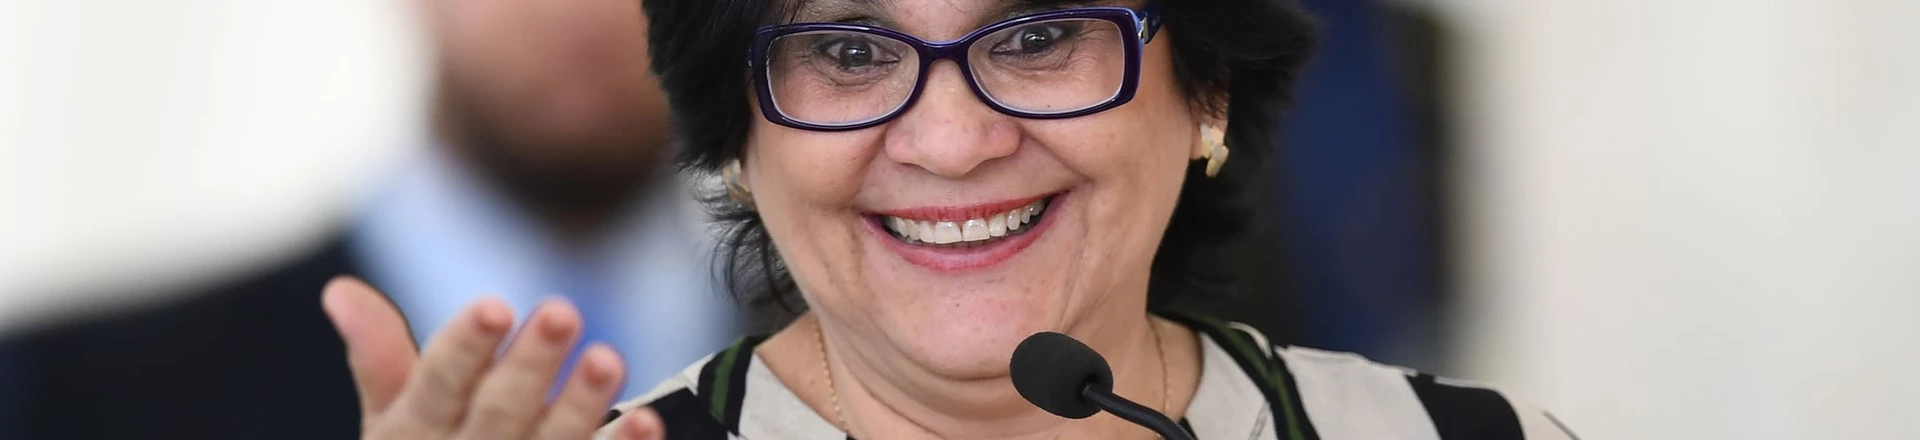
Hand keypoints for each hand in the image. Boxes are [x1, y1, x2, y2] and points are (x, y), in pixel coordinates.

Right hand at [321, 276, 667, 438]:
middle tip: (563, 311)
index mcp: (412, 436)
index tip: (494, 307)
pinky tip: (646, 421)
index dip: (463, 350)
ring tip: (608, 358)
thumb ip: (379, 359)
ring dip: (578, 407)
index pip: (434, 387)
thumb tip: (343, 291)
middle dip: (528, 365)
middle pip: (497, 415)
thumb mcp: (392, 425)